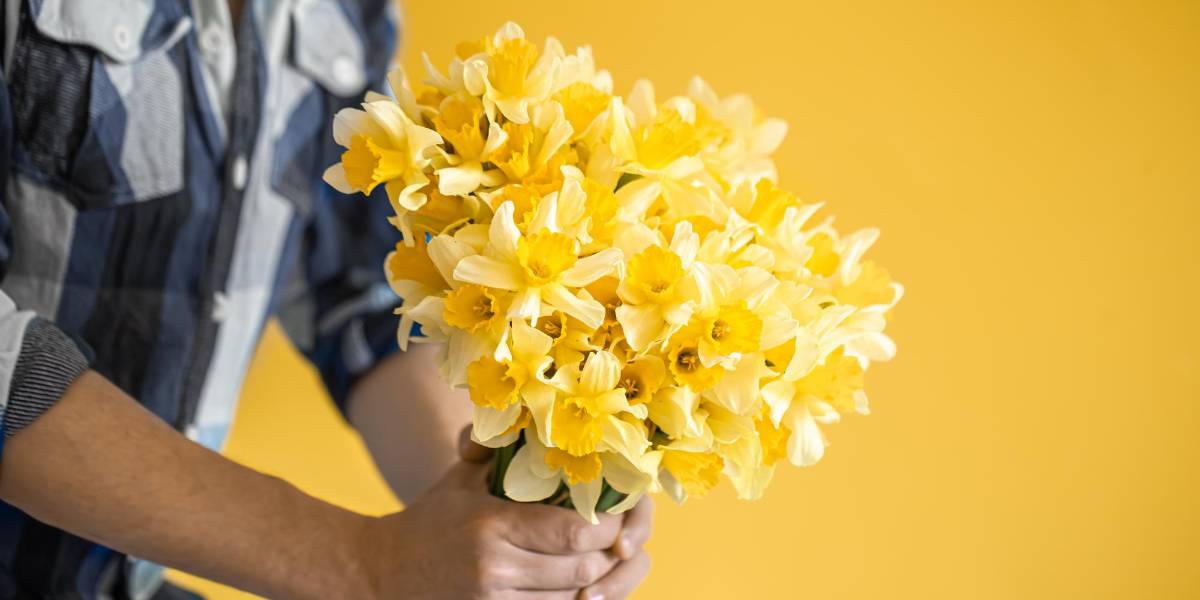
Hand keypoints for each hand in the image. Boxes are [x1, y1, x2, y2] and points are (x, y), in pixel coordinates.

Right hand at [360, 457, 624, 598]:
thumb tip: (545, 418)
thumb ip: (502, 450)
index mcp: (490, 523)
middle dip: (605, 558)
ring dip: (588, 585)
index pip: (573, 532)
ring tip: (595, 565)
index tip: (614, 517)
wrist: (381, 570)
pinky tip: (568, 588)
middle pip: (579, 570)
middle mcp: (492, 566)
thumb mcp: (462, 478)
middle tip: (614, 543)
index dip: (607, 528)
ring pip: (567, 599)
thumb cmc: (432, 517)